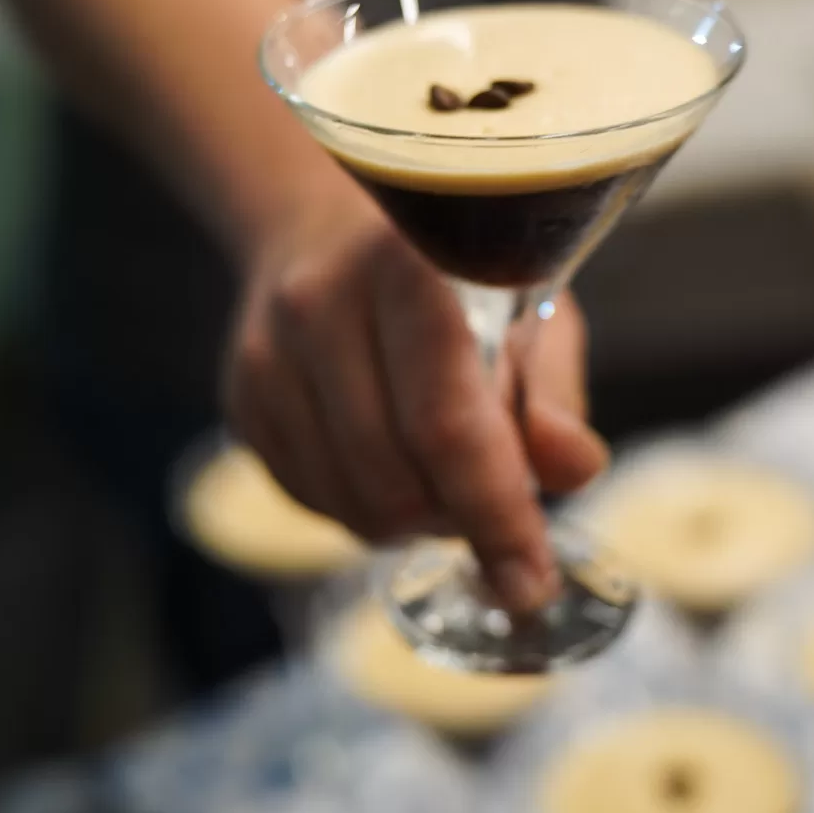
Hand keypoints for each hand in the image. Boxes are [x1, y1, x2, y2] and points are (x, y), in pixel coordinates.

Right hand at [223, 181, 607, 612]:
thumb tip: (572, 470)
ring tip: (442, 469)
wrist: (326, 232)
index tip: (533, 580)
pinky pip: (312, 503)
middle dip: (460, 516)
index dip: (496, 514)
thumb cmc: (453, 277)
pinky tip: (389, 458)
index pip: (447, 423)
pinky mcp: (241, 400)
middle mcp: (321, 304)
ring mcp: (267, 355)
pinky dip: (365, 508)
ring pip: (352, 505)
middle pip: (396, 479)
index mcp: (408, 267)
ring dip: (414, 519)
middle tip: (492, 493)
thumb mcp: (531, 309)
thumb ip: (555, 394)